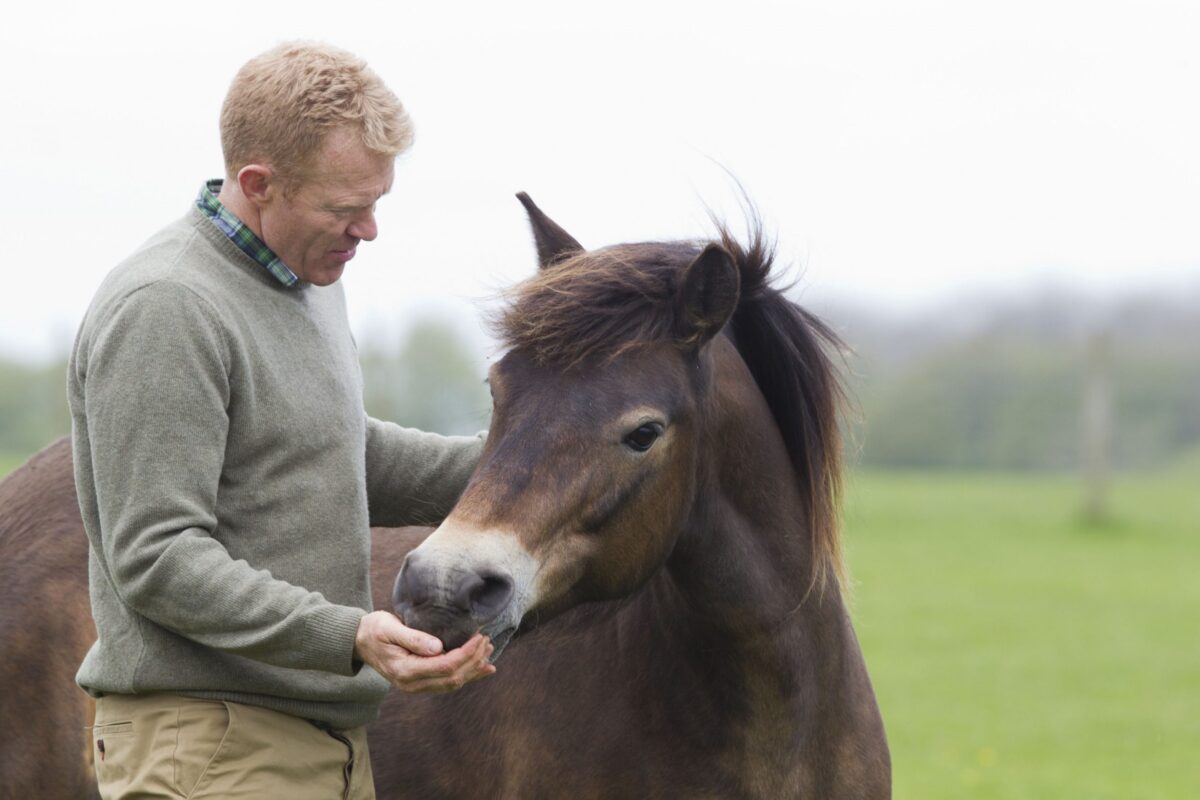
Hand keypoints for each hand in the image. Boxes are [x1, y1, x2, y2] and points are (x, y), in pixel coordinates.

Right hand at [354, 611, 495, 692]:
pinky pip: (448, 682)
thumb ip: (413, 638)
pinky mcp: (420, 682)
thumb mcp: (390, 628)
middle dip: (474, 660)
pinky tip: (483, 669)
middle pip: (453, 677)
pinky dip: (467, 675)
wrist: (359, 642)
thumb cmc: (374, 630)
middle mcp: (412, 684)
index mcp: (406, 670)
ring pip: (453, 683)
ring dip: (473, 668)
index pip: (445, 666)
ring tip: (488, 652)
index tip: (479, 637)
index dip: (466, 654)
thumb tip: (438, 647)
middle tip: (487, 641)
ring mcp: (416, 686)